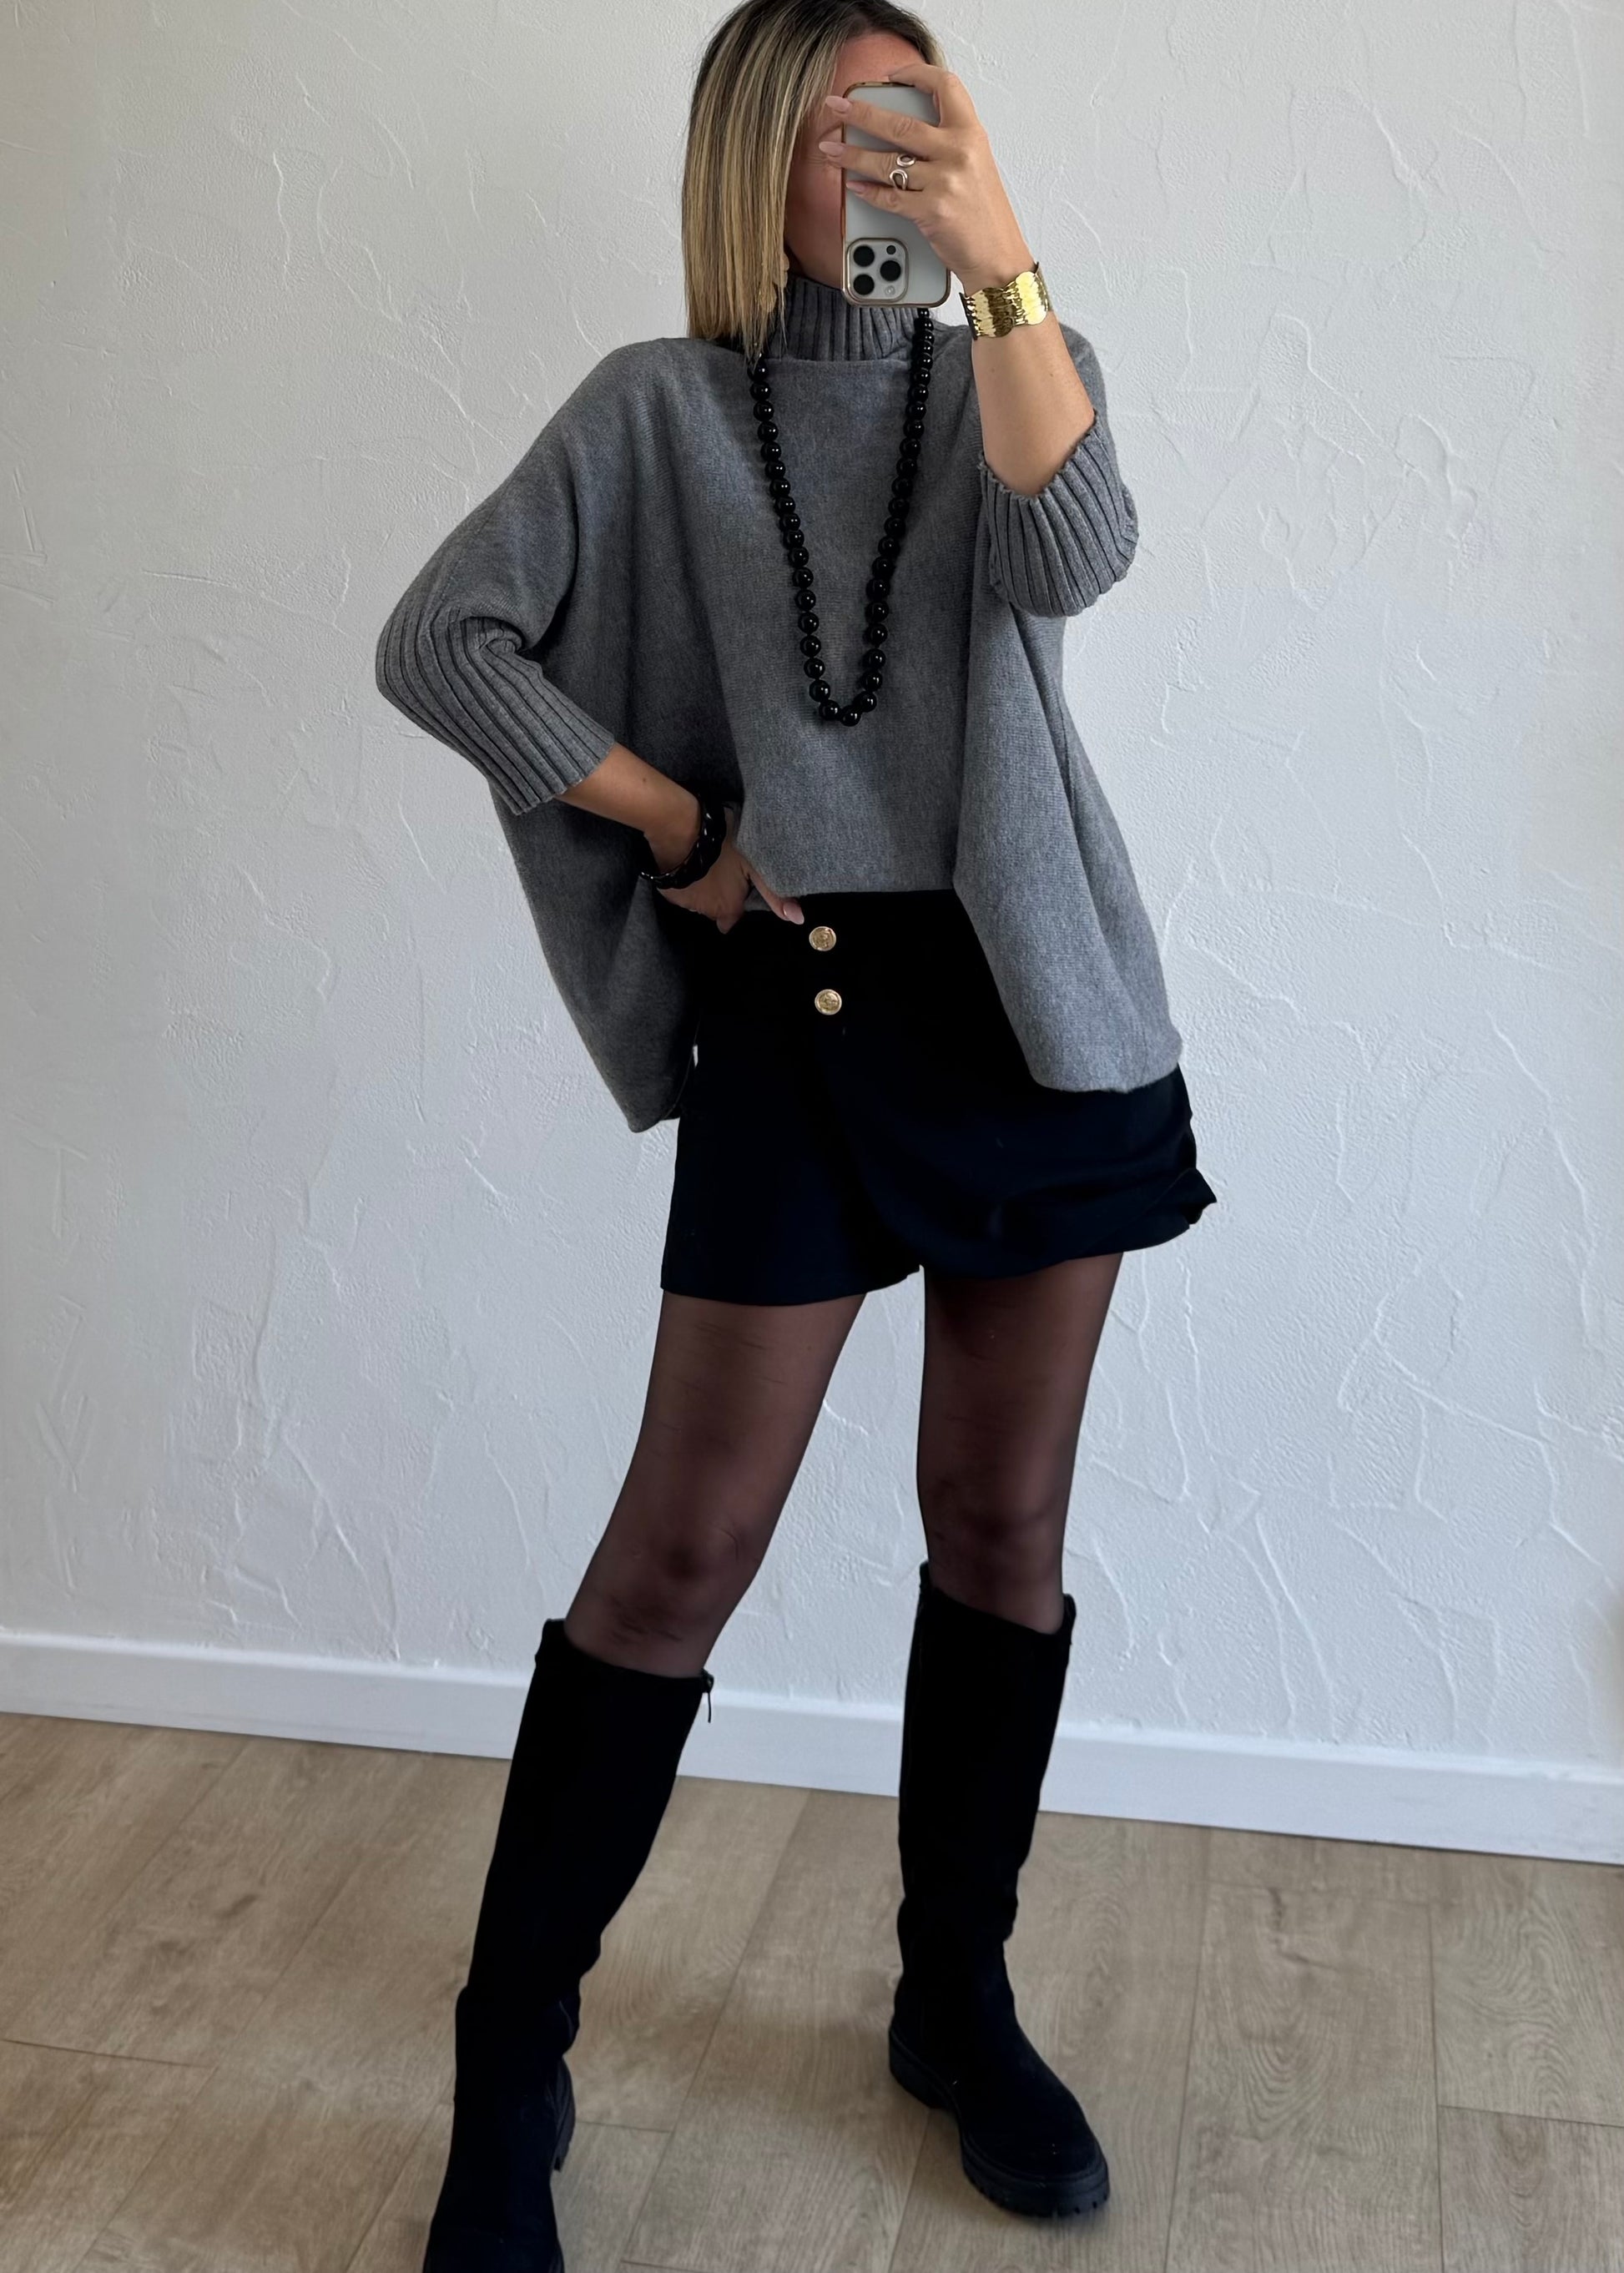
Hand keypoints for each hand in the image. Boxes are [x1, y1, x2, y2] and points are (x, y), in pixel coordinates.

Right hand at [657, 806, 802, 931]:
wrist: (682, 828)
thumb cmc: (724, 845)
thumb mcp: (756, 866)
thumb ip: (774, 894)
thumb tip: (798, 919)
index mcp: (727, 908)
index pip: (732, 919)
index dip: (735, 903)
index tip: (735, 888)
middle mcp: (705, 911)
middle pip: (714, 908)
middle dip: (718, 894)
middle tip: (721, 869)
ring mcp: (684, 902)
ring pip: (696, 900)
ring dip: (701, 886)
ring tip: (705, 863)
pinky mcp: (666, 890)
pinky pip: (679, 890)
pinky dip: (684, 880)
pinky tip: (688, 862)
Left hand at [816, 62, 1033, 293]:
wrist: (998, 257)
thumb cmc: (985, 214)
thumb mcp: (977, 164)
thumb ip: (949, 143)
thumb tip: (907, 130)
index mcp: (971, 133)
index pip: (944, 85)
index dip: (916, 73)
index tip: (891, 75)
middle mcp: (959, 152)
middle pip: (900, 123)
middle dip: (861, 113)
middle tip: (836, 107)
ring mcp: (944, 182)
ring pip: (887, 162)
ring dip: (852, 155)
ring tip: (830, 150)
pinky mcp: (931, 211)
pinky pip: (889, 196)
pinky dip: (868, 191)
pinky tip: (854, 185)